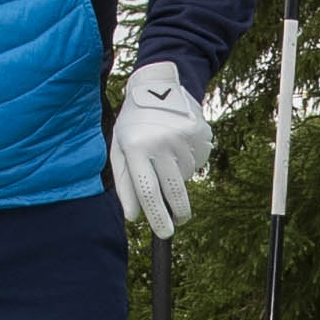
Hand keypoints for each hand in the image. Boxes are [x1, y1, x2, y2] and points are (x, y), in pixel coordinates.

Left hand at [109, 62, 213, 233]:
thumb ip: (125, 183)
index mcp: (136, 147)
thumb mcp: (120, 148)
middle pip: (173, 190)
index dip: (157, 216)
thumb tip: (134, 216)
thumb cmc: (133, 123)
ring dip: (179, 177)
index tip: (165, 233)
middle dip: (179, 211)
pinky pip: (198, 161)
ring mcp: (182, 137)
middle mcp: (160, 142)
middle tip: (179, 220)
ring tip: (167, 158)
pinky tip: (178, 146)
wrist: (157, 85)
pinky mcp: (199, 132)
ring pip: (186, 175)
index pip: (147, 190)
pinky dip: (189, 162)